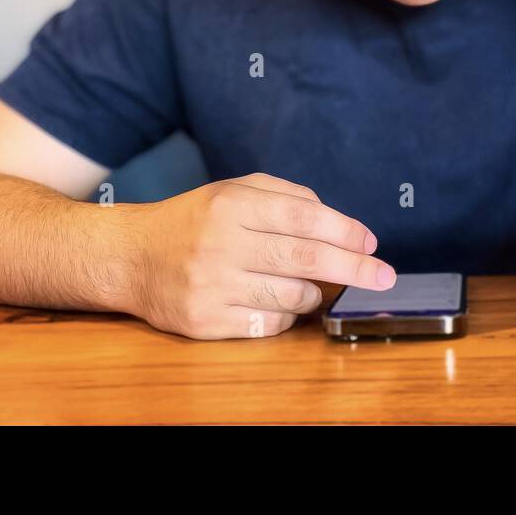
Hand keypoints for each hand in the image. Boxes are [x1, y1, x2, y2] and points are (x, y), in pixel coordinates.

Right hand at [124, 172, 393, 339]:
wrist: (130, 258)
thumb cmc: (194, 221)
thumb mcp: (234, 191)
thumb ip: (287, 197)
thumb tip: (342, 224)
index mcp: (231, 205)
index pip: (303, 217)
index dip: (344, 230)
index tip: (371, 242)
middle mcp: (221, 244)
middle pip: (305, 258)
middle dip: (354, 268)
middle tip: (385, 276)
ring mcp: (211, 286)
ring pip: (292, 297)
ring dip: (314, 293)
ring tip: (309, 283)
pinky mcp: (204, 322)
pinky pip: (268, 324)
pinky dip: (285, 315)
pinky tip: (276, 301)